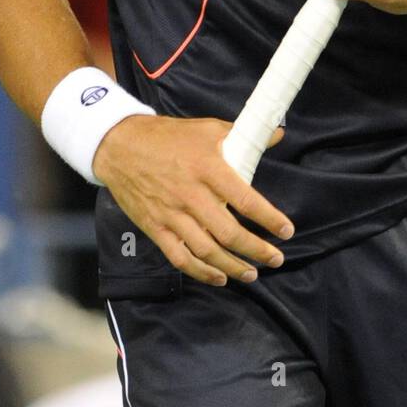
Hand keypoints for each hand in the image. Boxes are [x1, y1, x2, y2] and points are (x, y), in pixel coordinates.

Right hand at [92, 115, 291, 286]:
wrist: (120, 145)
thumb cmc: (168, 136)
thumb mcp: (207, 128)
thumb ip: (243, 134)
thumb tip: (277, 135)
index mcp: (207, 168)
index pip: (245, 199)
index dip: (268, 218)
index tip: (286, 230)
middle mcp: (191, 194)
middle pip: (228, 232)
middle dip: (256, 250)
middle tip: (276, 258)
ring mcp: (171, 214)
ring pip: (206, 250)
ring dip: (232, 266)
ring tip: (252, 273)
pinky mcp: (156, 227)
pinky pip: (179, 257)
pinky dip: (200, 272)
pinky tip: (219, 278)